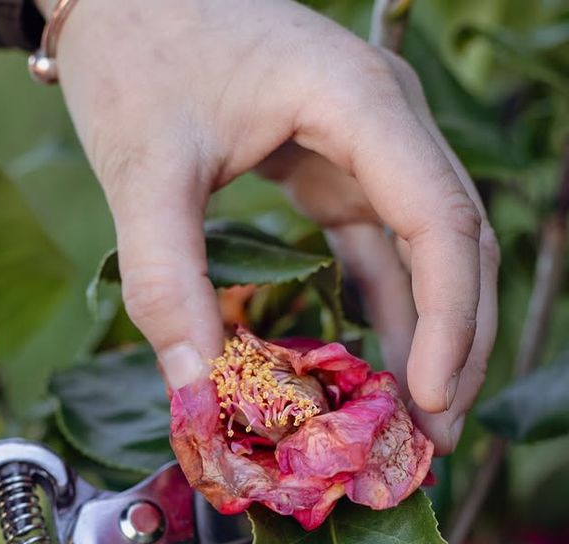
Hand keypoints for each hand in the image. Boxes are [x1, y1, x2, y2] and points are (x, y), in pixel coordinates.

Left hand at [50, 0, 498, 454]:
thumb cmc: (137, 55)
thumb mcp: (143, 168)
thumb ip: (166, 278)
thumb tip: (195, 392)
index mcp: (359, 103)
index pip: (438, 220)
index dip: (448, 318)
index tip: (429, 400)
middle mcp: (385, 122)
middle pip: (457, 243)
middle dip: (454, 344)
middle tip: (430, 438)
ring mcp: (369, 146)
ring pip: (430, 252)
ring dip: (429, 336)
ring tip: (411, 422)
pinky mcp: (340, 168)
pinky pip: (384, 249)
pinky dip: (387, 311)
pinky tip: (374, 369)